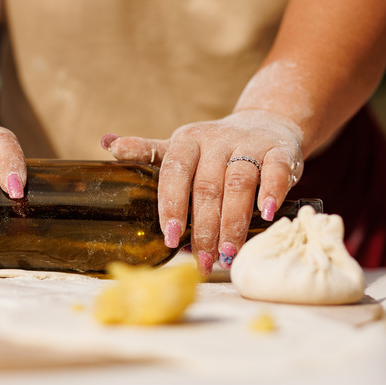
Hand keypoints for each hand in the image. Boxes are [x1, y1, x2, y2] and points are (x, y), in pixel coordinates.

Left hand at [103, 110, 303, 274]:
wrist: (265, 124)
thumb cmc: (213, 148)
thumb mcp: (179, 148)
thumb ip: (146, 151)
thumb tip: (106, 143)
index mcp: (187, 141)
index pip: (174, 172)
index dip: (171, 205)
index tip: (168, 237)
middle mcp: (216, 140)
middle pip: (207, 187)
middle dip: (203, 228)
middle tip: (201, 260)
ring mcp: (249, 144)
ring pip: (239, 184)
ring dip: (233, 223)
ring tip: (228, 254)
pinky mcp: (279, 151)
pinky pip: (275, 171)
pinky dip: (270, 193)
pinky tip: (264, 216)